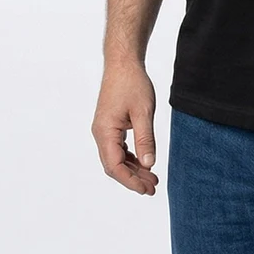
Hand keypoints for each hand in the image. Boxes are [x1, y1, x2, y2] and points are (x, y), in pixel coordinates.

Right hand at [91, 61, 159, 195]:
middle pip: (114, 165)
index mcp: (105, 132)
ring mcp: (104, 130)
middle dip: (133, 179)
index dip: (130, 181)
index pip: (114, 166)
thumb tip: (149, 165)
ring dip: (133, 169)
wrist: (123, 63)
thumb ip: (145, 140)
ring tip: (152, 178)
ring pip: (116, 158)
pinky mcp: (110, 125)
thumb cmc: (132, 84)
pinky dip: (131, 158)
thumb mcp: (143, 112)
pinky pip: (118, 148)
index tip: (146, 189)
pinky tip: (144, 162)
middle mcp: (100, 133)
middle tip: (153, 188)